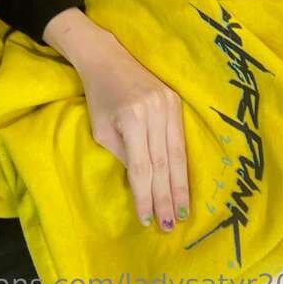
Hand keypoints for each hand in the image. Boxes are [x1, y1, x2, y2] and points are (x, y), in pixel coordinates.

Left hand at [75, 29, 189, 231]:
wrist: (107, 57)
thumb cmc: (98, 96)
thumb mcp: (102, 129)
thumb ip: (123, 156)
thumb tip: (142, 183)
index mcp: (132, 119)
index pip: (141, 166)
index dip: (145, 195)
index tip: (147, 219)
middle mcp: (154, 112)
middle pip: (162, 164)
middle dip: (166, 197)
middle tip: (169, 226)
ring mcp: (168, 104)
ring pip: (176, 154)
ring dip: (179, 187)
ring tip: (181, 213)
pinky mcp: (176, 101)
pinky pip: (180, 139)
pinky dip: (182, 164)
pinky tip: (184, 183)